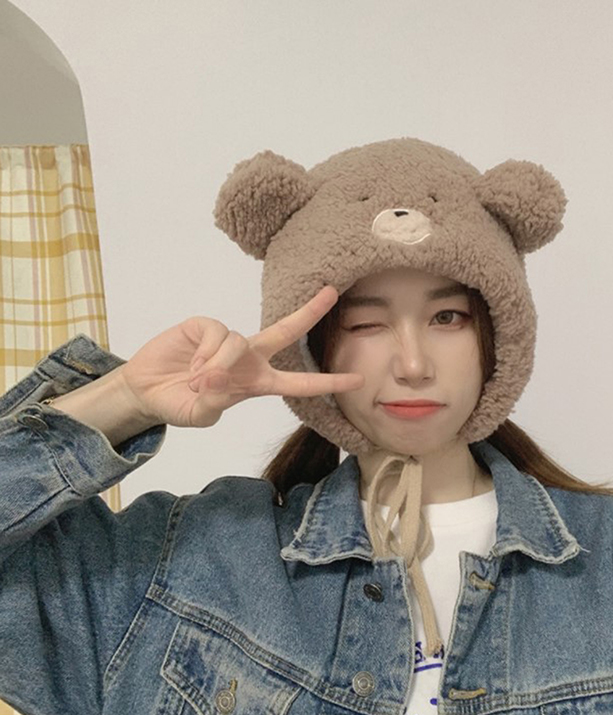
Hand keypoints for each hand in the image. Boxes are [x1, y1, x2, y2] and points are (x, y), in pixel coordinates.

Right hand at [116, 285, 362, 428]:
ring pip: (238, 343)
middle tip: (331, 293)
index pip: (300, 383)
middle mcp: (250, 357)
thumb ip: (213, 401)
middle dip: (309, 312)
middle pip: (286, 331)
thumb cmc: (180, 404)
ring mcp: (228, 340)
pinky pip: (216, 334)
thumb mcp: (200, 414)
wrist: (146, 391)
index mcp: (258, 382)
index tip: (358, 380)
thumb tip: (212, 377)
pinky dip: (204, 355)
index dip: (328, 382)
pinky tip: (189, 367)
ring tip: (196, 382)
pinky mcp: (204, 326)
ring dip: (217, 367)